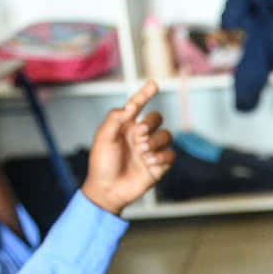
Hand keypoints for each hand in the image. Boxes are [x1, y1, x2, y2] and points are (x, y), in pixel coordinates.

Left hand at [80, 81, 174, 215]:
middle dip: (151, 124)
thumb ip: (115, 118)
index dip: (145, 94)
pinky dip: (162, 157)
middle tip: (139, 136)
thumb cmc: (102, 164)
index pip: (138, 105)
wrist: (108, 190)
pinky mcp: (159, 165)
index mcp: (126, 126)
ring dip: (156, 142)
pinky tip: (149, 163)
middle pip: (157, 118)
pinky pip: (171, 154)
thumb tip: (130, 107)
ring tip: (143, 153)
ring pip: (166, 135)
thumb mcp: (103, 138)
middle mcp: (140, 135)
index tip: (153, 83)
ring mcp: (151, 150)